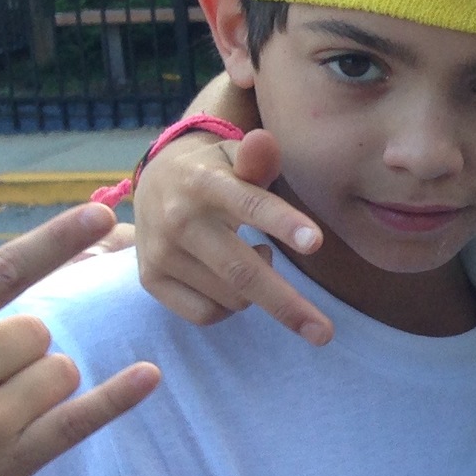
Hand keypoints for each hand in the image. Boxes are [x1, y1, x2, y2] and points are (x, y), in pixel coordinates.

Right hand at [134, 127, 332, 343]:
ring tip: (256, 258)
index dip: (283, 223)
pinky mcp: (151, 279)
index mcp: (205, 183)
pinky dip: (230, 308)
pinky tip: (230, 282)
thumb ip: (257, 158)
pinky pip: (206, 314)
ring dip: (259, 292)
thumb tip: (265, 141)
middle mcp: (178, 220)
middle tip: (324, 334)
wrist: (154, 181)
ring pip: (231, 297)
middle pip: (242, 273)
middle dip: (287, 305)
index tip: (317, 243)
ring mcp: (161, 253)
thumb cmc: (215, 172)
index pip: (249, 205)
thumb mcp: (235, 157)